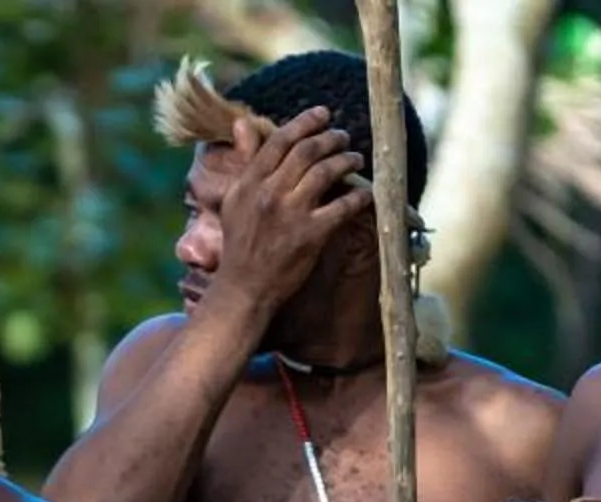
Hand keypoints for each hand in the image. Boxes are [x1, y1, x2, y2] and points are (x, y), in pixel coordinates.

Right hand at [207, 111, 370, 326]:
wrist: (243, 289)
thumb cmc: (239, 243)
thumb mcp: (234, 198)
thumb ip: (245, 160)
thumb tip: (244, 122)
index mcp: (249, 182)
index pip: (281, 140)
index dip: (305, 122)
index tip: (323, 114)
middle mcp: (269, 193)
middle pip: (308, 151)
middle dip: (332, 138)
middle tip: (344, 137)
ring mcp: (291, 214)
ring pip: (327, 172)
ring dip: (347, 160)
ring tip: (356, 158)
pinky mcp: (310, 235)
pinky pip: (343, 207)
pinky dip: (359, 196)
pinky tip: (366, 192)